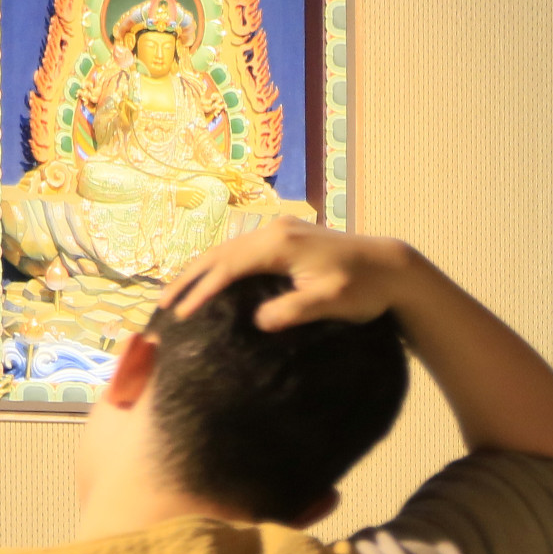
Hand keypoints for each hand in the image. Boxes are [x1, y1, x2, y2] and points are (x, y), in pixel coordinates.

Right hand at [164, 218, 415, 330]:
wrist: (392, 268)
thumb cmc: (365, 288)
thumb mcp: (330, 302)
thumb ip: (293, 310)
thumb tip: (258, 322)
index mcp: (279, 245)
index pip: (227, 268)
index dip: (200, 292)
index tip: (179, 316)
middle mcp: (274, 231)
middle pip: (218, 254)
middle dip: (188, 280)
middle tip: (161, 307)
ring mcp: (279, 231)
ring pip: (227, 250)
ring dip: (200, 272)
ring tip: (176, 295)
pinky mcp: (286, 238)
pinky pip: (241, 251)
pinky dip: (220, 266)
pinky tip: (211, 282)